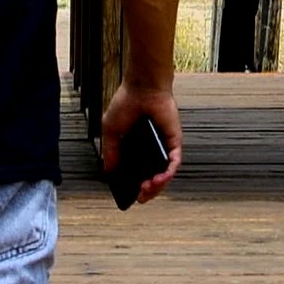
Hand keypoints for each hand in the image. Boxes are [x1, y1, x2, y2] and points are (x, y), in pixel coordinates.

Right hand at [100, 79, 183, 204]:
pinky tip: (159, 179)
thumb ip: (110, 151)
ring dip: (158, 186)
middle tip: (140, 196)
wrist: (142, 88)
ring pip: (165, 174)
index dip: (134, 186)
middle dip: (148, 192)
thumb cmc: (127, 102)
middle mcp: (151, 150)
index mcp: (136, 148)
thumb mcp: (111, 130)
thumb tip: (109, 171)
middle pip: (153, 178)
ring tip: (148, 189)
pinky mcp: (173, 142)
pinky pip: (174, 162)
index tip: (129, 194)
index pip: (137, 173)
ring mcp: (163, 147)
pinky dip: (168, 173)